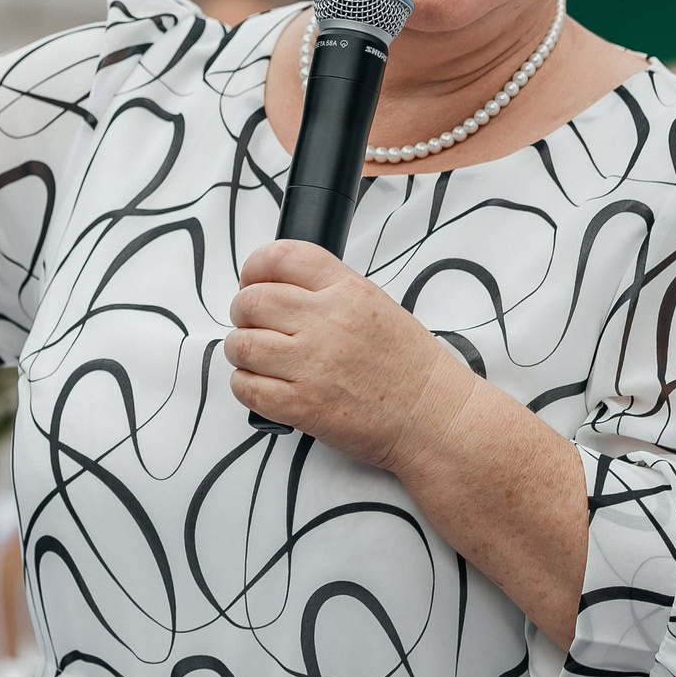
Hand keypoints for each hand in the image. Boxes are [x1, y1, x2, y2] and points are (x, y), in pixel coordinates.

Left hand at [225, 240, 476, 471]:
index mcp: (348, 291)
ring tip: (256, 358)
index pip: (282, 257)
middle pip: (252, 301)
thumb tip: (281, 290)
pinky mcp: (302, 406)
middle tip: (251, 324)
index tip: (252, 280)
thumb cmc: (411, 368)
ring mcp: (312, 364)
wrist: (434, 419)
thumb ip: (332, 293)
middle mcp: (327, 322)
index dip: (255, 267)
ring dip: (241, 350)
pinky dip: (245, 385)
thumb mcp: (379, 308)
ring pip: (242, 344)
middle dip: (243, 312)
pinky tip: (261, 385)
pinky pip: (247, 388)